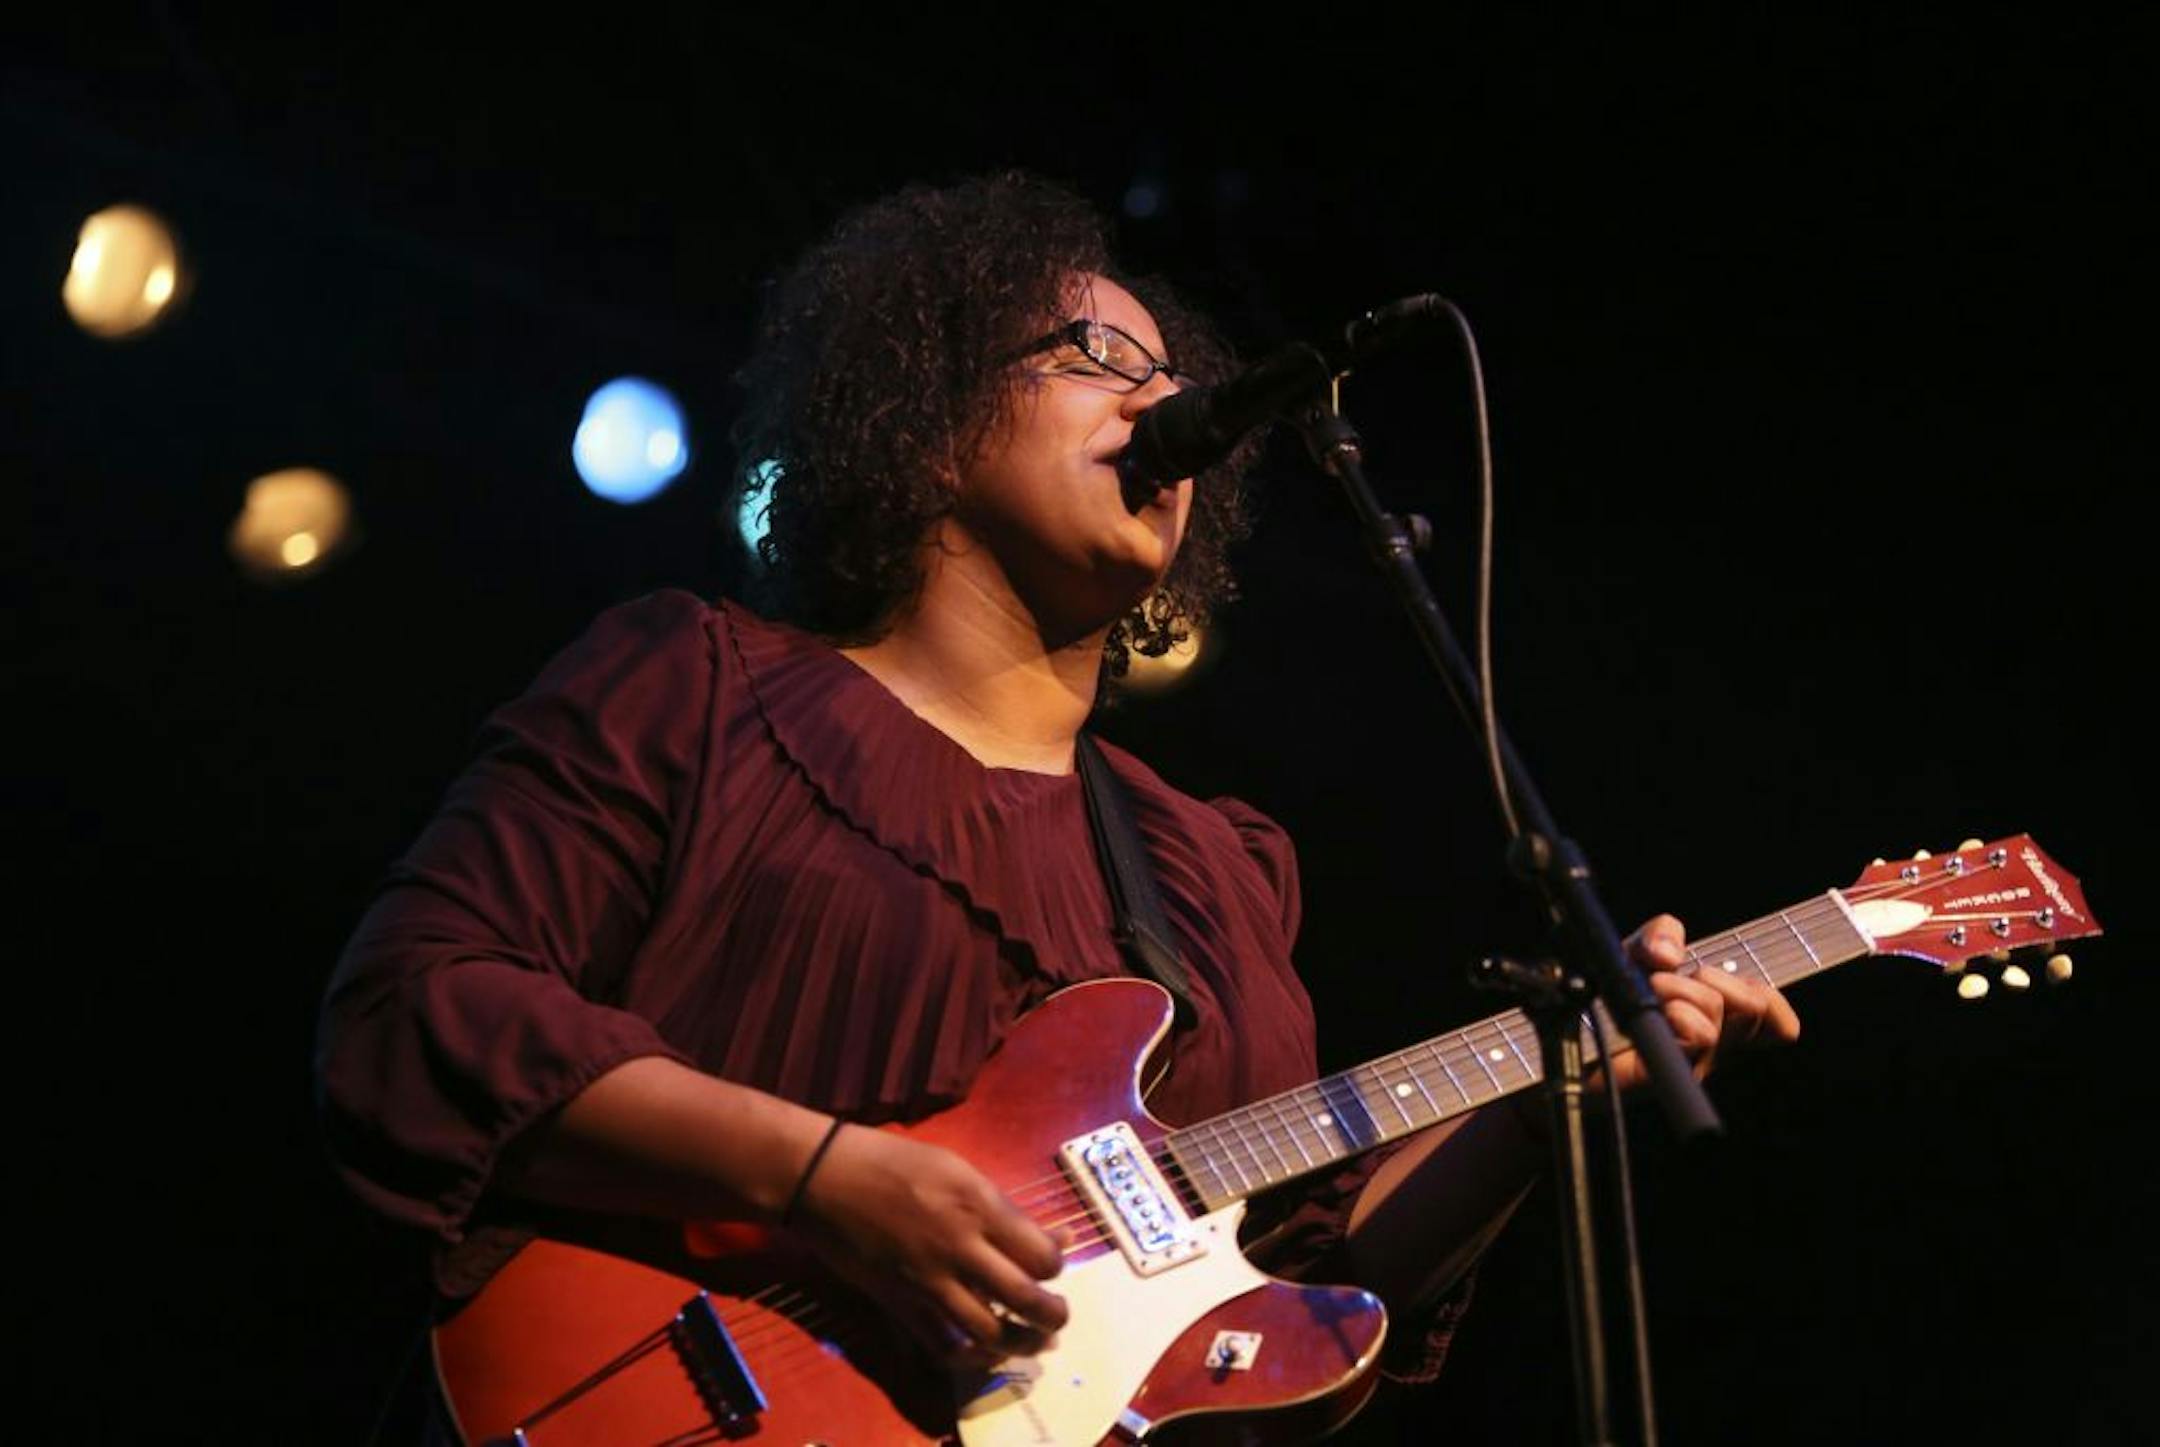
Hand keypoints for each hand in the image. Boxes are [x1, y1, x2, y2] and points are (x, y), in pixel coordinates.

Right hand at [790, 1124, 1067, 1366]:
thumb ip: (1006, 1208)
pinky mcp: (901, 1304)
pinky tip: (983, 1350)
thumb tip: (1056, 1235)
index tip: (1051, 1266)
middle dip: (1052, 1315)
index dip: (1056, 1267)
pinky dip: (970, 1357)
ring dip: (1020, 1343)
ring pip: (990, 1333)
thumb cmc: (893, 1162)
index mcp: (979, 1206)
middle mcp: (960, 1247)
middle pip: (1026, 1300)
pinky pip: (943, 1347)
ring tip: (1031, 1341)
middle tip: (1056, 1317)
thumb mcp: (958, 1169)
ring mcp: (929, 1281)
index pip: (1041, 1257)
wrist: (824, 1179)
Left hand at [1605, 913, 1801, 1089]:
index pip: (1777, 1021)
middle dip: (1713, 976)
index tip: (1728, 982)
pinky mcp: (1669, 1070)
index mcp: (1718, 1019)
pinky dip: (1677, 1011)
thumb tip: (1672, 953)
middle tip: (1671, 980)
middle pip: (1754, 1004)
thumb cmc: (1603, 999)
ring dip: (1680, 988)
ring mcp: (1694, 1060)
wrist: (1564, 1032)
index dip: (1771, 1000)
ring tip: (1651, 991)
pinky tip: (1653, 1012)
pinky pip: (1700, 1035)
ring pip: (1718, 1011)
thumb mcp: (1635, 951)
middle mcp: (1714, 1044)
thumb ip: (1661, 935)